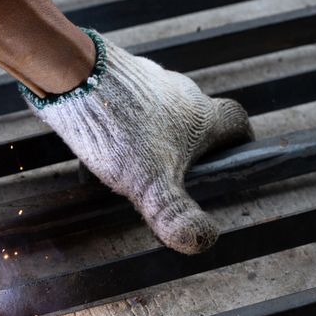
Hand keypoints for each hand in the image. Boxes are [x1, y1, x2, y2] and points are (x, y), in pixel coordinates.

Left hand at [22, 29, 253, 253]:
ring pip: (163, 108)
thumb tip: (202, 241)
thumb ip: (174, 214)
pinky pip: (131, 98)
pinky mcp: (118, 74)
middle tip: (173, 171)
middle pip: (198, 117)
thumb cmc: (119, 131)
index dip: (240, 139)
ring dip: (155, 132)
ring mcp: (149, 78)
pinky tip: (105, 139)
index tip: (237, 153)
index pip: (236, 121)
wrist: (74, 77)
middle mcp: (181, 92)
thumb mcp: (150, 183)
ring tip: (133, 160)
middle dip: (190, 144)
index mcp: (201, 115)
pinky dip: (126, 118)